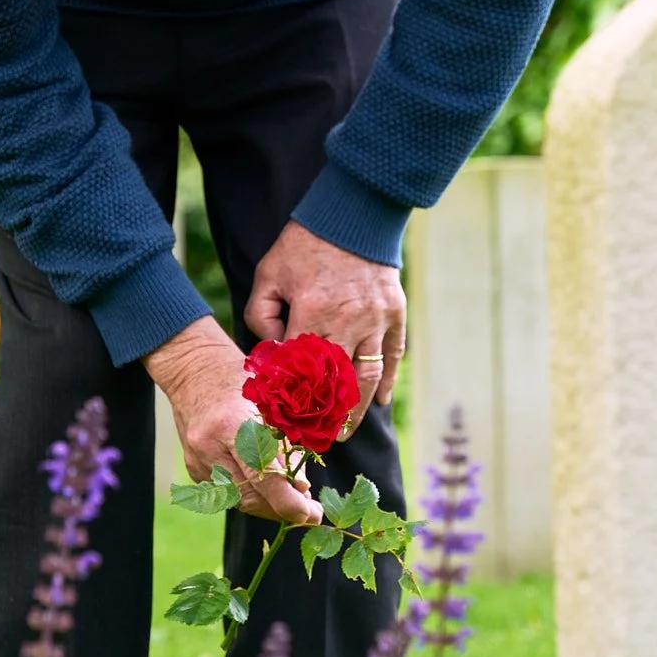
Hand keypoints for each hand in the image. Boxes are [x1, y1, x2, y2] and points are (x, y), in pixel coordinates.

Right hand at [145, 317, 321, 526]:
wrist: (192, 368)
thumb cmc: (239, 378)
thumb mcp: (269, 402)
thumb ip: (285, 445)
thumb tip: (301, 488)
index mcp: (231, 424)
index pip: (262, 477)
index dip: (288, 502)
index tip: (312, 514)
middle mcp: (209, 447)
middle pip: (250, 497)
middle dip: (283, 509)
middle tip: (313, 512)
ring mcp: (197, 460)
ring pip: (239, 500)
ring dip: (269, 505)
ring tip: (295, 499)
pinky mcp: (193, 467)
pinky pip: (227, 492)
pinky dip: (251, 494)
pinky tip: (269, 488)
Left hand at [245, 221, 405, 433]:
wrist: (351, 215)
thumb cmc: (303, 245)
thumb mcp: (269, 274)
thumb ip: (261, 314)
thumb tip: (270, 350)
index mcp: (313, 314)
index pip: (299, 371)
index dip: (290, 400)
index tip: (282, 423)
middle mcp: (348, 322)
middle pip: (336, 385)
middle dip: (324, 418)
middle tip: (314, 441)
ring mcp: (376, 320)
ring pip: (367, 377)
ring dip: (356, 410)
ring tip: (345, 431)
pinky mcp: (395, 314)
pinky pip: (393, 355)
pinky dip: (387, 381)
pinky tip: (379, 402)